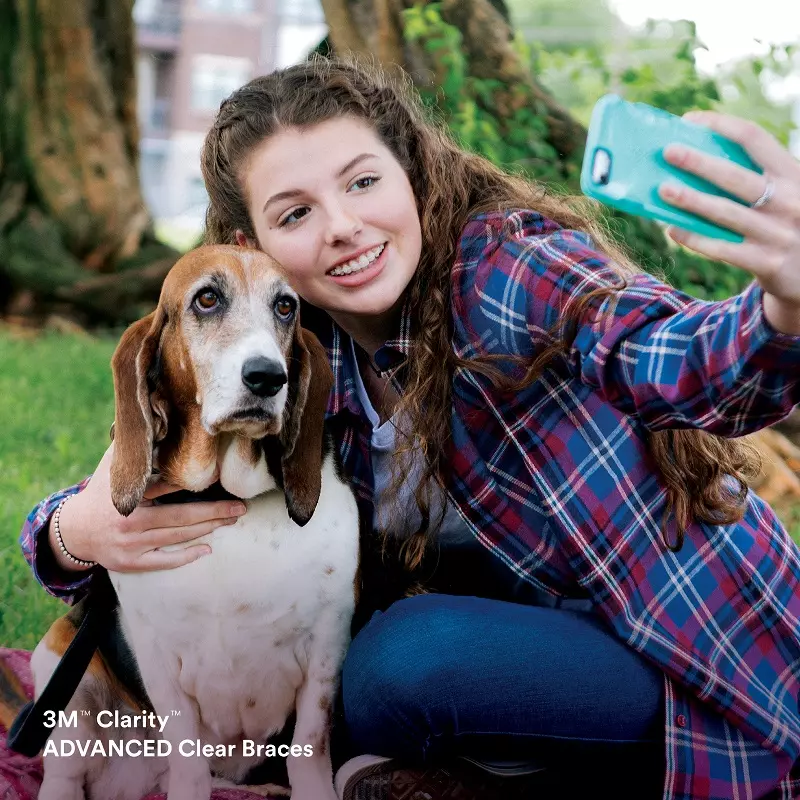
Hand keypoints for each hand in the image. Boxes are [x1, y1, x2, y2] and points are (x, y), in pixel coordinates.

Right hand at [50, 444, 245, 571]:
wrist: (74, 531)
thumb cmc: (100, 492)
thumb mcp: (112, 467)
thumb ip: (135, 446)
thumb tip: (157, 412)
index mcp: (129, 496)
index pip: (165, 486)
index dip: (193, 482)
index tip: (219, 475)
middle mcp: (130, 522)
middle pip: (180, 517)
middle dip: (213, 512)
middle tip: (240, 507)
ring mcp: (131, 545)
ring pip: (176, 538)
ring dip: (207, 529)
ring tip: (231, 520)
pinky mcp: (131, 563)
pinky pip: (163, 561)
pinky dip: (185, 557)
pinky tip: (207, 549)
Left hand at [657, 110, 799, 333]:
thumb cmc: (788, 224)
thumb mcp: (786, 194)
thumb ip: (755, 179)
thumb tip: (695, 160)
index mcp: (794, 174)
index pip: (755, 139)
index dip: (721, 126)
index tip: (689, 120)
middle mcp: (790, 201)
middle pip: (736, 176)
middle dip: (699, 162)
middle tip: (668, 152)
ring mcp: (778, 233)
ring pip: (726, 213)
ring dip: (691, 200)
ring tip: (663, 189)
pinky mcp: (768, 262)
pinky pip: (723, 249)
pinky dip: (696, 239)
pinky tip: (673, 229)